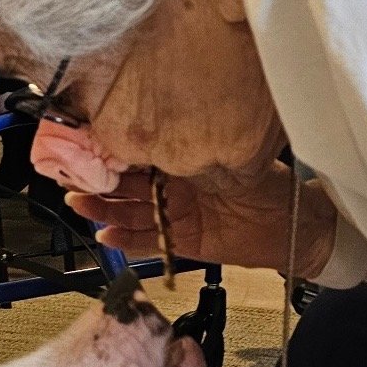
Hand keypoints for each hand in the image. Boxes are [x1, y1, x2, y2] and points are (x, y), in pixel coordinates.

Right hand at [66, 161, 338, 273]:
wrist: (295, 226)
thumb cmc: (273, 184)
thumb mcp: (234, 157)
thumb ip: (202, 146)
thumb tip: (171, 124)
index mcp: (184, 159)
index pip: (140, 153)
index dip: (112, 151)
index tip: (87, 146)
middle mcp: (175, 186)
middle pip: (127, 184)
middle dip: (98, 181)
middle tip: (71, 176)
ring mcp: (176, 215)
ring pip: (131, 213)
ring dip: (104, 210)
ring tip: (81, 204)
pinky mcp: (183, 242)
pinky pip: (148, 243)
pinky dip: (126, 241)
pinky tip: (106, 236)